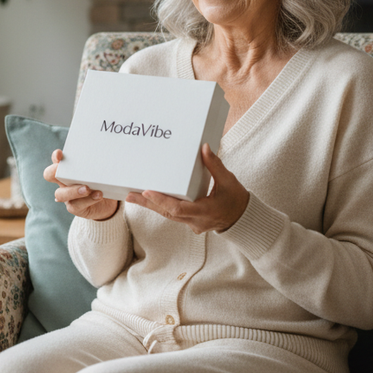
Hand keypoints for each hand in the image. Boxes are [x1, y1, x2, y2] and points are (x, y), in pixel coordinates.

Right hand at [43, 149, 119, 220]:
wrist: (106, 203)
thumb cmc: (101, 183)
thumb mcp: (100, 173)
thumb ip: (97, 166)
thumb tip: (105, 157)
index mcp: (68, 170)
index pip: (56, 160)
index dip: (55, 157)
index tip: (60, 154)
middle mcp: (63, 182)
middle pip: (49, 175)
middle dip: (55, 172)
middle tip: (69, 172)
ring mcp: (67, 196)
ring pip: (60, 194)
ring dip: (74, 190)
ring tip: (87, 189)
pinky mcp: (74, 208)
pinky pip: (75, 205)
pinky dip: (88, 200)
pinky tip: (98, 195)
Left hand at [125, 143, 248, 233]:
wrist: (242, 218)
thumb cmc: (236, 198)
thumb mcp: (228, 180)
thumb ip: (215, 165)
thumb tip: (204, 148)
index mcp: (205, 211)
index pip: (179, 208)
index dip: (162, 200)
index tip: (148, 192)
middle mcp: (195, 221)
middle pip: (167, 213)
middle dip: (148, 203)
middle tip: (129, 194)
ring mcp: (192, 224)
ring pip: (168, 215)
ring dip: (151, 205)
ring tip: (132, 195)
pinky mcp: (190, 223)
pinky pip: (172, 215)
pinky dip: (160, 206)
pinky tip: (148, 199)